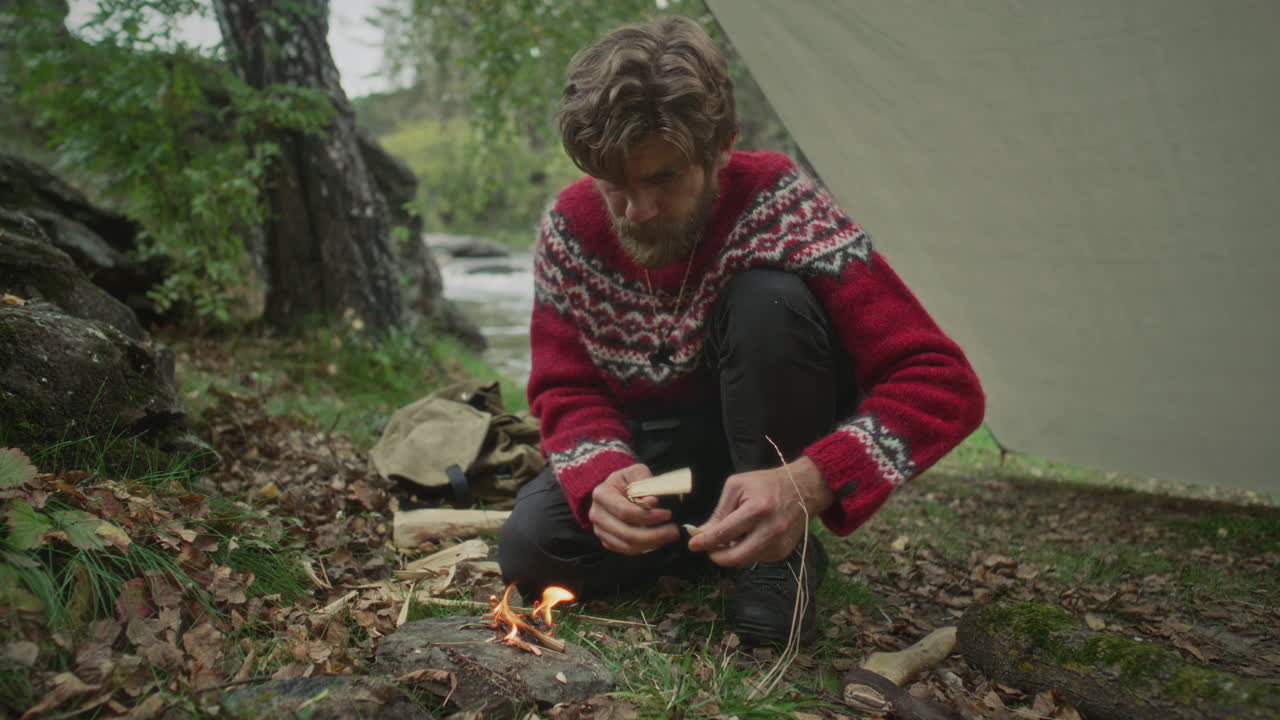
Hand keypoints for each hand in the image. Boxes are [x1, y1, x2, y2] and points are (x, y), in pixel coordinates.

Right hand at [588, 463, 680, 554]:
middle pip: (627, 533)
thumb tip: (651, 502)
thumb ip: (645, 483)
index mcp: (602, 494)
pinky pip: (627, 550)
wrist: (615, 489)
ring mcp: (600, 530)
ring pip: (627, 545)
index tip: (667, 514)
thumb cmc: (628, 480)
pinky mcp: (607, 541)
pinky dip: (644, 547)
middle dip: (654, 535)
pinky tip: (658, 539)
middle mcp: (597, 514)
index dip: (648, 516)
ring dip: (652, 544)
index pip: (626, 512)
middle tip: (674, 531)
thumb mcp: (637, 472)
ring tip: (669, 535)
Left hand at [687, 457, 833, 566]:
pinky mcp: (783, 552)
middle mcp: (771, 530)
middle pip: (735, 557)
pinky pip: (756, 558)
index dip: (705, 541)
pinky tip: (747, 537)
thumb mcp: (737, 486)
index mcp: (758, 509)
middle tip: (707, 548)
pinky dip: (746, 551)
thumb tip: (702, 533)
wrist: (803, 489)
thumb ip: (719, 512)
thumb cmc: (766, 484)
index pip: (725, 533)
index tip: (692, 545)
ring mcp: (779, 544)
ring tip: (729, 537)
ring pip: (744, 560)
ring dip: (731, 553)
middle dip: (716, 556)